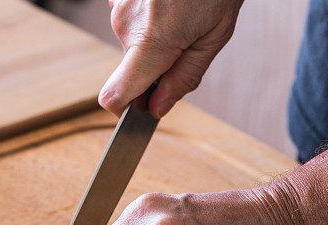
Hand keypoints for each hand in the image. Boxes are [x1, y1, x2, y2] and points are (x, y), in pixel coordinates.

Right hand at [101, 0, 243, 117]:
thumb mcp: (214, 37)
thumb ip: (184, 78)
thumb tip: (157, 108)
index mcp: (151, 42)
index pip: (113, 96)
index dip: (126, 110)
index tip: (143, 108)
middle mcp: (125, 25)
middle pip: (131, 69)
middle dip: (156, 66)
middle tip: (188, 42)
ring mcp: (118, 6)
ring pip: (132, 43)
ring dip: (155, 39)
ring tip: (184, 13)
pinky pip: (130, 20)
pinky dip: (149, 18)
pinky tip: (170, 3)